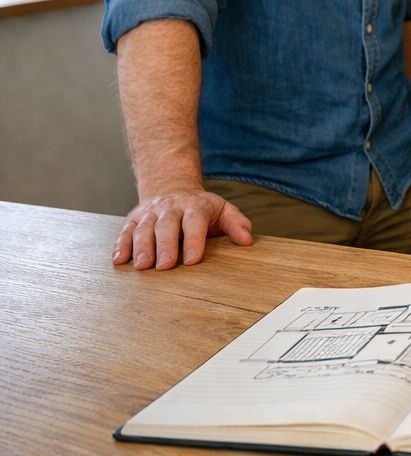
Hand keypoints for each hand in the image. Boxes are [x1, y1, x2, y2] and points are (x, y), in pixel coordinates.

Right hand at [113, 189, 253, 269]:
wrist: (172, 188)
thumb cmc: (201, 208)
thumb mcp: (223, 210)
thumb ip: (236, 224)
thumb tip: (247, 241)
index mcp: (194, 207)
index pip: (194, 223)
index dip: (194, 241)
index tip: (193, 260)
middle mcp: (170, 208)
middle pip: (166, 226)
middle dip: (165, 246)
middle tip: (165, 267)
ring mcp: (150, 213)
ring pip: (143, 228)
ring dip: (141, 247)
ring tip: (142, 266)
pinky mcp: (133, 219)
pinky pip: (125, 231)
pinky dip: (121, 245)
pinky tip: (119, 260)